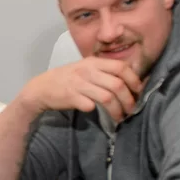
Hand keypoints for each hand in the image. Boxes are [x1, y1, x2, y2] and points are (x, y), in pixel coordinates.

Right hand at [16, 57, 142, 123]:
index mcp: (94, 62)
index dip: (134, 80)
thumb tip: (131, 81)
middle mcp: (87, 71)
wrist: (42, 87)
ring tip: (120, 117)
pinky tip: (102, 117)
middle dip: (129, 100)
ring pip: (107, 98)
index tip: (138, 92)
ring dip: (117, 110)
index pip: (122, 67)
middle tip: (131, 110)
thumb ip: (105, 72)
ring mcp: (78, 84)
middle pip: (117, 85)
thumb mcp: (86, 69)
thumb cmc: (68, 79)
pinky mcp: (71, 97)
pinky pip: (90, 105)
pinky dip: (98, 111)